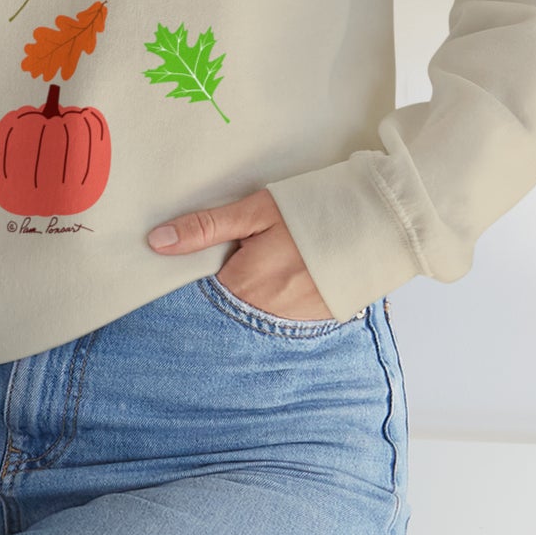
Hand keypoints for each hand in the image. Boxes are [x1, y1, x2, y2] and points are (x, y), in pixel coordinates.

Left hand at [146, 186, 334, 320]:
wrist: (378, 224)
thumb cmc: (312, 211)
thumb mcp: (255, 211)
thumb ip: (206, 228)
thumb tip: (157, 242)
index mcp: (244, 285)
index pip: (200, 295)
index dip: (196, 279)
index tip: (196, 265)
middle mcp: (265, 314)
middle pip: (227, 308)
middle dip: (225, 289)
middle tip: (243, 259)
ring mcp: (293, 323)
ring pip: (254, 316)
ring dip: (251, 298)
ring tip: (270, 267)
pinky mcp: (316, 323)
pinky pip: (282, 320)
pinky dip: (277, 304)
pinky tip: (289, 280)